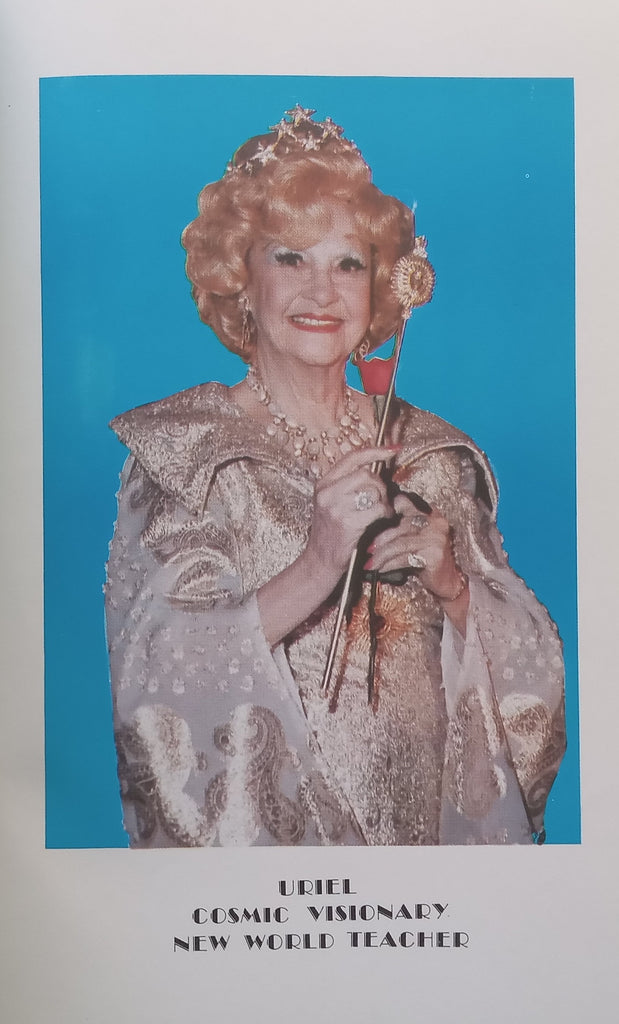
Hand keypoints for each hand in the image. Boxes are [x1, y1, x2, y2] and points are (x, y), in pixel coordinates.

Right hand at [303, 446, 396, 585]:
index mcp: (324, 484)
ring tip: (382, 511)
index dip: (376, 451)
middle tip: (383, 499)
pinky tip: (383, 519)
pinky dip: (386, 513)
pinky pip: (378, 509)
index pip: (352, 457)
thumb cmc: (331, 533)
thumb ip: (349, 486)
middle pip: (366, 474)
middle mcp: (327, 492)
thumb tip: (378, 470)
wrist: (320, 561)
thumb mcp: (332, 504)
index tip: (394, 449)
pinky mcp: (347, 522)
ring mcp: (336, 507)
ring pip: (374, 491)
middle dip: (381, 486)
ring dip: (384, 501)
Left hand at [366, 492, 465, 601]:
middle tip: (366, 550)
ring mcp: (436, 538)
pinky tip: (381, 569)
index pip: (405, 504)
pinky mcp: (434, 554)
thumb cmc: (427, 559)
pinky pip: (404, 558)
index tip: (370, 524)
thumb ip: (401, 528)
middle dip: (379, 540)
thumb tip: (373, 527)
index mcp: (431, 513)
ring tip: (370, 563)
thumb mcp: (415, 540)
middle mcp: (435, 522)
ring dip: (381, 555)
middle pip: (399, 527)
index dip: (386, 512)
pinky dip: (389, 564)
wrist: (447, 581)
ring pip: (399, 543)